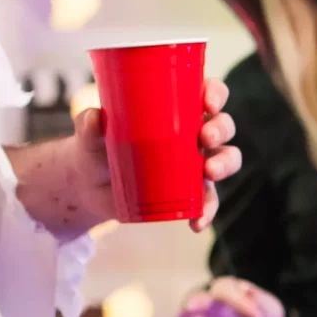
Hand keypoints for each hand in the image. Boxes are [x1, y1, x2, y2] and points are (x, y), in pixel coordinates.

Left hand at [77, 79, 239, 231]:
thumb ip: (89, 126)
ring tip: (209, 173)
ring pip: (226, 159)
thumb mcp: (90, 136)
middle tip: (205, 138)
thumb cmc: (96, 149)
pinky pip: (209, 200)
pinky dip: (207, 211)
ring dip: (225, 164)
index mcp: (177, 110)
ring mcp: (195, 164)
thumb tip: (94, 117)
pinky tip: (196, 223)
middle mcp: (193, 134)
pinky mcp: (191, 192)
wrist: (91, 186)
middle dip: (221, 129)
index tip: (208, 103)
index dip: (216, 94)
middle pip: (223, 125)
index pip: (207, 93)